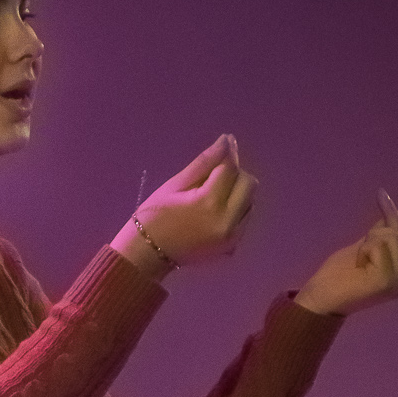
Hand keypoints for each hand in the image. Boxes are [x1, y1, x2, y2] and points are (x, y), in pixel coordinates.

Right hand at [112, 134, 258, 274]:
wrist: (147, 256)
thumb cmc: (155, 216)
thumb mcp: (176, 184)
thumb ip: (205, 162)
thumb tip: (228, 140)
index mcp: (208, 203)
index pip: (230, 169)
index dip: (228, 154)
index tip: (224, 145)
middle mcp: (227, 222)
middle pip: (249, 184)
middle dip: (234, 175)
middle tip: (212, 179)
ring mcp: (232, 237)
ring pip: (250, 201)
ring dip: (236, 193)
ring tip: (211, 198)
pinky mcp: (232, 247)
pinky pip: (244, 218)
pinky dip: (234, 210)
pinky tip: (213, 213)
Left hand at [295, 190, 397, 314]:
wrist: (320, 298)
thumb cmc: (338, 275)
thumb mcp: (363, 249)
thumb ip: (381, 236)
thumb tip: (396, 215)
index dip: (391, 214)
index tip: (380, 192)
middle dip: (375, 235)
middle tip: (360, 256)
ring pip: (389, 236)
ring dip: (368, 244)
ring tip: (359, 263)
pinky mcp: (387, 280)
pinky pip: (379, 245)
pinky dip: (364, 250)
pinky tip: (358, 266)